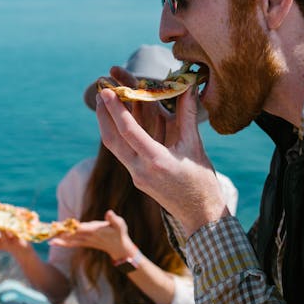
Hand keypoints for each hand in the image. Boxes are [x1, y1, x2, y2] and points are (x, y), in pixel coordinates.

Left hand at [49, 210, 136, 260]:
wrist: (119, 248)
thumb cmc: (120, 233)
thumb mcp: (120, 224)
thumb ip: (113, 219)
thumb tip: (109, 212)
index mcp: (94, 230)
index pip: (79, 228)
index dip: (69, 226)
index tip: (60, 225)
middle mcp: (88, 237)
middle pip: (71, 234)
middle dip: (60, 232)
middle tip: (48, 230)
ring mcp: (85, 241)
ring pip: (70, 239)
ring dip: (59, 238)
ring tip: (47, 237)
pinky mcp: (84, 243)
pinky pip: (71, 244)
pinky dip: (62, 243)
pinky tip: (53, 242)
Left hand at [96, 72, 228, 236]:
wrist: (201, 216)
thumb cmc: (202, 182)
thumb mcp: (195, 146)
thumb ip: (188, 115)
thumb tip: (188, 86)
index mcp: (157, 162)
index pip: (129, 132)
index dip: (116, 110)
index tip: (106, 91)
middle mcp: (141, 171)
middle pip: (112, 140)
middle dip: (103, 114)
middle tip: (100, 89)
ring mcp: (137, 176)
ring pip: (114, 147)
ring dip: (107, 124)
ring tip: (104, 101)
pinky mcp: (138, 178)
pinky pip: (124, 152)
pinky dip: (119, 134)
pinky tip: (121, 119)